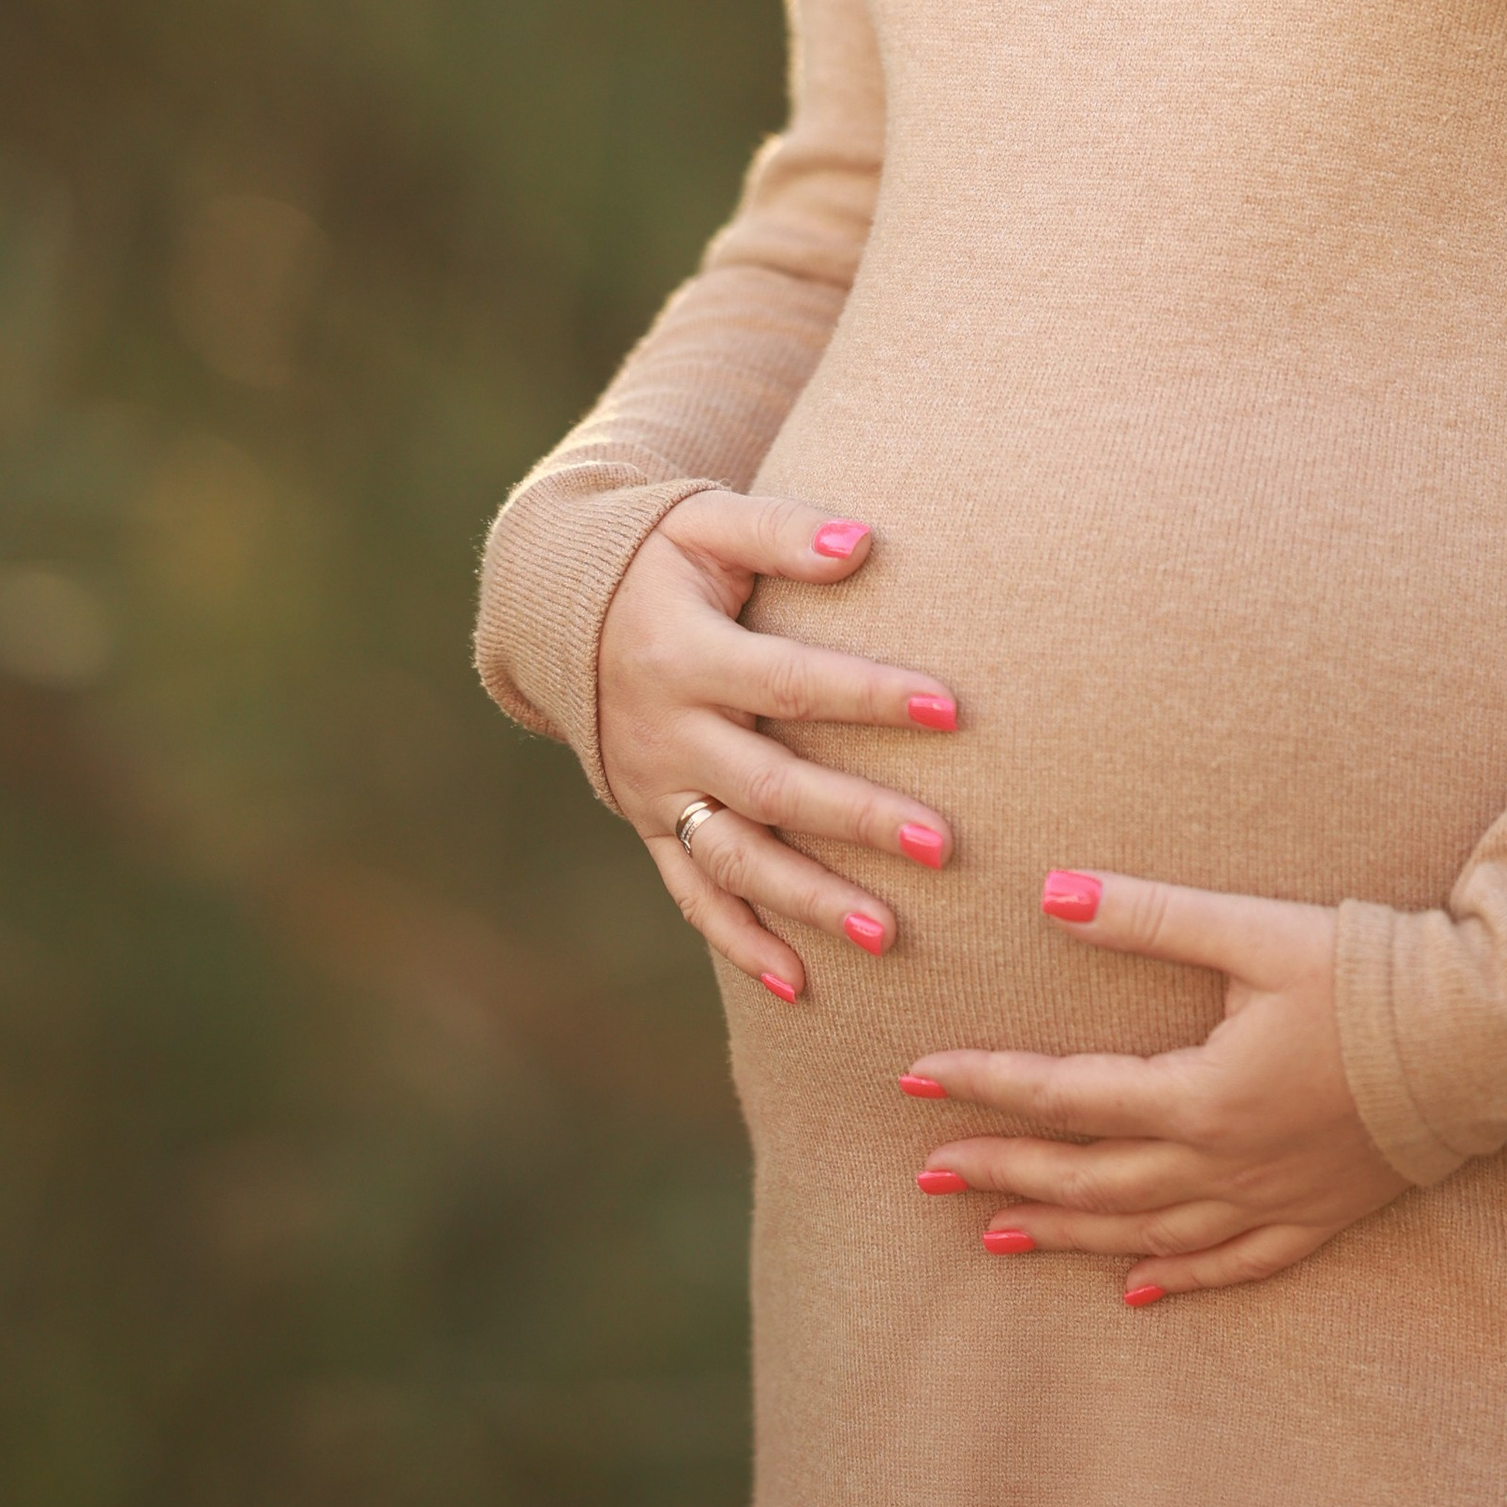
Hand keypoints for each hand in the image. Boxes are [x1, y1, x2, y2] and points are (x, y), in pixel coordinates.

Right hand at [596, 491, 960, 999]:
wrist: (556, 604)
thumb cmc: (659, 554)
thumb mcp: (707, 523)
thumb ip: (782, 533)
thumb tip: (863, 543)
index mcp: (685, 654)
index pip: (789, 682)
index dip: (867, 695)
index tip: (950, 708)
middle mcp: (667, 733)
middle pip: (772, 786)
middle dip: (857, 818)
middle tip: (941, 844)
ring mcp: (656, 789)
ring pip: (737, 858)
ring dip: (810, 900)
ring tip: (890, 935)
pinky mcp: (650, 824)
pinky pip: (693, 893)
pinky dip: (740, 942)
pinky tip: (798, 983)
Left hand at [906, 870, 1411, 1301]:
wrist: (1481, 1036)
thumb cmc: (1369, 972)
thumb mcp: (1253, 931)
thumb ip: (1148, 916)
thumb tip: (1050, 893)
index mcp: (1201, 1093)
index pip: (1065, 1095)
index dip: (985, 1086)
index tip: (915, 1082)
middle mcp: (1223, 1164)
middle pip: (1089, 1179)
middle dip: (1003, 1172)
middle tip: (928, 1171)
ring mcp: (1270, 1201)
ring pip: (1144, 1233)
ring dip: (1066, 1234)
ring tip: (997, 1237)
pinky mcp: (1317, 1215)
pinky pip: (1231, 1265)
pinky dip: (1176, 1279)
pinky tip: (1136, 1288)